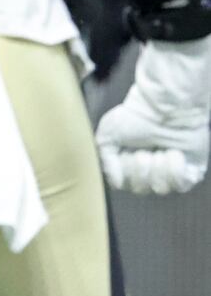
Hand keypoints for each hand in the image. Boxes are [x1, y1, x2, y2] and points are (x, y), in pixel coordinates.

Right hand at [97, 40, 210, 194]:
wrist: (165, 106)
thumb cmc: (135, 116)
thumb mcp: (106, 137)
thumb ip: (106, 163)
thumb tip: (116, 183)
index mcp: (128, 166)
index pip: (124, 186)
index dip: (126, 173)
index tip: (126, 155)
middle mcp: (150, 171)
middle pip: (141, 190)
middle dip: (141, 169)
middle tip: (144, 151)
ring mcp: (170, 172)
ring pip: (161, 188)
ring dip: (159, 168)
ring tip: (162, 149)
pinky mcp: (190, 170)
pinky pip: (181, 185)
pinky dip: (175, 170)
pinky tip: (174, 153)